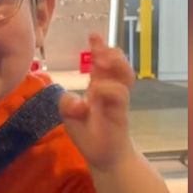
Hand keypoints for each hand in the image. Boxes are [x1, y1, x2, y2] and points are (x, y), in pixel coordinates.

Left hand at [59, 33, 135, 168]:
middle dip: (110, 52)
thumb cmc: (88, 133)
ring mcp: (117, 100)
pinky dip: (108, 88)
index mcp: (99, 86)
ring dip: (114, 64)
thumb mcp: (69, 116)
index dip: (99, 48)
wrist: (102, 157)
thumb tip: (77, 101)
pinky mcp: (120, 113)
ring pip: (125, 74)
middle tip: (98, 48)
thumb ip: (66, 104)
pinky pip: (119, 94)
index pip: (102, 62)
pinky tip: (95, 90)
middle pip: (119, 62)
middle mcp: (110, 89)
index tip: (93, 35)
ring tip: (100, 60)